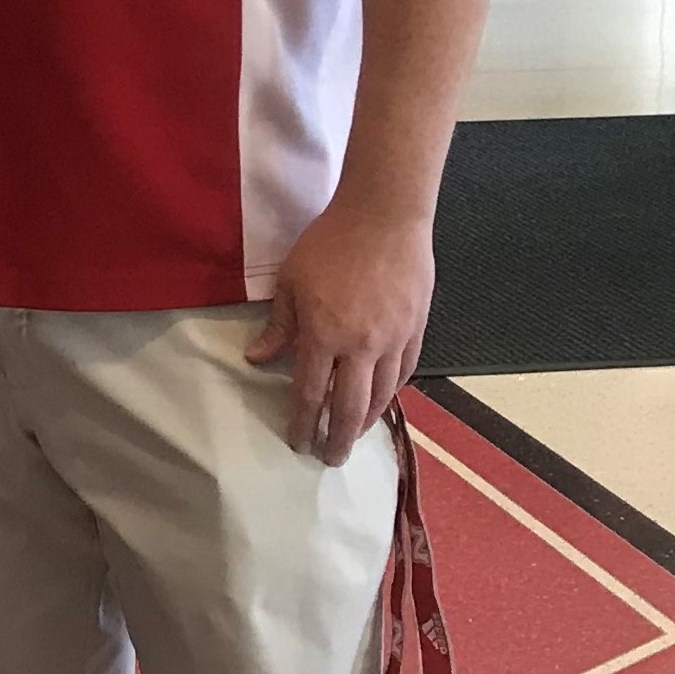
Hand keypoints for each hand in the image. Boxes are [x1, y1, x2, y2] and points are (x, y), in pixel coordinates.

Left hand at [245, 200, 432, 464]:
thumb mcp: (291, 281)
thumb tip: (257, 359)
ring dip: (366, 420)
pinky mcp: (417, 329)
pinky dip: (393, 392)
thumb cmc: (329, 243)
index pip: (309, 393)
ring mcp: (394, 340)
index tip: (297, 441)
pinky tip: (382, 400)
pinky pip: (405, 372)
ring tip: (354, 434)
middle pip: (349, 407)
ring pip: (382, 394)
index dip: (301, 422)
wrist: (385, 216)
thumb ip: (278, 326)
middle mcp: (361, 346)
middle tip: (330, 457)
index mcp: (324, 335)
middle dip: (337, 437)